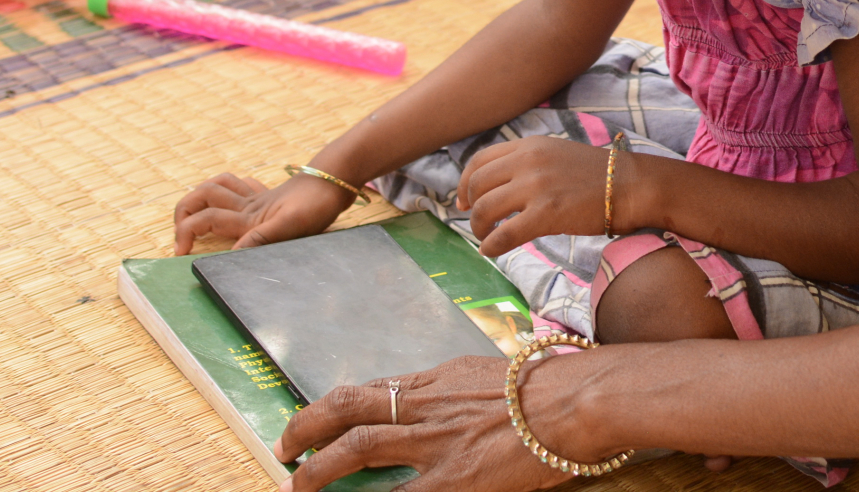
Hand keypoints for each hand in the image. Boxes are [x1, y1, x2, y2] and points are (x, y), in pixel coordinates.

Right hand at [172, 171, 351, 253]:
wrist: (336, 182)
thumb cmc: (315, 203)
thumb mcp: (290, 226)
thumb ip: (260, 239)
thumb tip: (231, 255)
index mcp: (247, 216)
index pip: (203, 220)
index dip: (186, 234)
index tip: (180, 254)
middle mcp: (247, 205)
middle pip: (203, 196)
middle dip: (184, 211)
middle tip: (179, 234)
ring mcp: (258, 198)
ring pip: (218, 186)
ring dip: (200, 195)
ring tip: (192, 214)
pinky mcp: (270, 196)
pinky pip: (242, 185)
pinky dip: (229, 188)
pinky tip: (230, 198)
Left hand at [276, 356, 575, 491]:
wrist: (575, 402)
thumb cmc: (546, 387)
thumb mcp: (489, 377)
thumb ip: (453, 390)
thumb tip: (431, 399)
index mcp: (437, 380)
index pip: (371, 389)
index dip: (332, 407)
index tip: (312, 422)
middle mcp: (426, 406)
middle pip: (349, 409)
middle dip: (307, 428)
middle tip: (283, 449)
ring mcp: (435, 442)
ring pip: (358, 447)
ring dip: (319, 469)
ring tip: (297, 485)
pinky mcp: (453, 479)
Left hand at [458, 137, 613, 256]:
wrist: (632, 186)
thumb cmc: (599, 175)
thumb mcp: (557, 154)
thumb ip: (528, 163)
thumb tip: (499, 187)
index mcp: (529, 145)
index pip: (479, 161)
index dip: (464, 184)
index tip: (463, 200)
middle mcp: (528, 161)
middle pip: (477, 185)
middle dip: (469, 208)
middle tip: (477, 224)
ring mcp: (536, 186)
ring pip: (484, 210)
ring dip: (478, 228)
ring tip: (486, 237)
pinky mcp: (546, 213)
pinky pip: (503, 235)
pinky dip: (490, 246)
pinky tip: (491, 251)